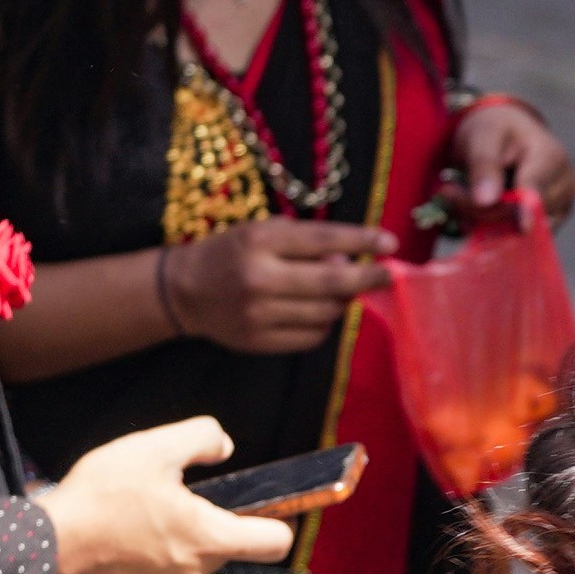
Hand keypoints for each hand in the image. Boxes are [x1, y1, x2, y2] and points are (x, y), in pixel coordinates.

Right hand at [42, 416, 298, 573]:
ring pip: (193, 560)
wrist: (45, 546)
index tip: (268, 508)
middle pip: (229, 547)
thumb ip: (201, 437)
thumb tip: (223, 447)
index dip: (279, 522)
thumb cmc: (98, 496)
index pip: (275, 542)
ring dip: (178, 539)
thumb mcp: (152, 447)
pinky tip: (123, 535)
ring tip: (140, 513)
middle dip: (211, 522)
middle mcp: (197, 572)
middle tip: (172, 496)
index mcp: (210, 537)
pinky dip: (152, 557)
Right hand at [159, 213, 389, 352]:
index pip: (323, 240)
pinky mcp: (259, 341)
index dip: (362, 242)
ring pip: (326, 313)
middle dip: (367, 279)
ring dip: (342, 302)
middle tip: (387, 276)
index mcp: (260, 241)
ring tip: (340, 290)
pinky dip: (324, 324)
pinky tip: (317, 311)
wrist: (184, 291)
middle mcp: (259, 277)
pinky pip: (312, 337)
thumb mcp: (263, 232)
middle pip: (332, 283)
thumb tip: (350, 261)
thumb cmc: (232, 253)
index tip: (390, 244)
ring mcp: (258, 314)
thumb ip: (306, 242)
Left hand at [445, 93, 574, 225]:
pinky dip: (492, 228)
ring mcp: (560, 208)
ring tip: (460, 196)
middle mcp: (565, 186)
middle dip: (484, 211)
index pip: (539, 192)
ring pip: (520, 232)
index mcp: (552, 158)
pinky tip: (476, 208)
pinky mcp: (548, 224)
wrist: (505, 135)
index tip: (523, 229)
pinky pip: (518, 237)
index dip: (527, 211)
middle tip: (448, 192)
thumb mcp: (482, 136)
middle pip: (525, 216)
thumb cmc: (495, 130)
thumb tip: (486, 201)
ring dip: (484, 221)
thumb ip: (483, 165)